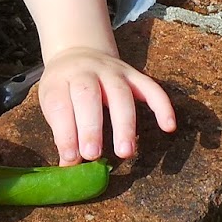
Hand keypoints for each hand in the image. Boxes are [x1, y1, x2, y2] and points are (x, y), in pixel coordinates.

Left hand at [37, 47, 175, 164]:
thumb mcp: (52, 104)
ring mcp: (111, 71)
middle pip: (88, 96)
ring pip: (120, 94)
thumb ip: (61, 133)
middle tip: (93, 155)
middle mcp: (86, 72)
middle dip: (91, 128)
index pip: (60, 106)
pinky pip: (151, 88)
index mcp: (59, 81)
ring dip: (124, 124)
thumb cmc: (64, 88)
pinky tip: (168, 126)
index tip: (70, 158)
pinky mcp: (134, 74)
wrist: (79, 54)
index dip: (65, 133)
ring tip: (125, 152)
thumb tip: (70, 167)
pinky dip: (162, 106)